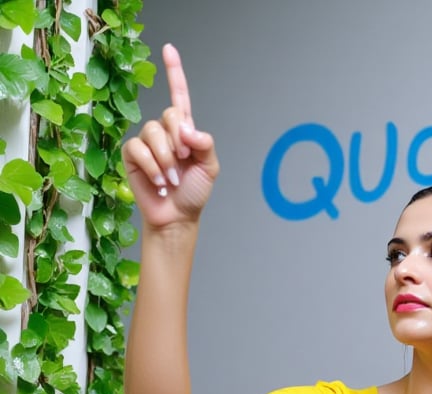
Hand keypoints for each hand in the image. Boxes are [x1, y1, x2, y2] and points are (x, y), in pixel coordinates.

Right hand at [121, 44, 218, 228]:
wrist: (177, 217)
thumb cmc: (193, 193)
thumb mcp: (209, 168)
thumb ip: (204, 144)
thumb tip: (186, 128)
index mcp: (184, 131)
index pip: (179, 96)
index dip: (174, 72)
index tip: (168, 49)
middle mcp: (164, 132)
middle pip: (169, 115)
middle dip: (179, 141)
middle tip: (183, 163)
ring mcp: (147, 142)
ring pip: (153, 132)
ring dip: (166, 160)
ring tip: (172, 179)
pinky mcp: (132, 154)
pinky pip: (139, 148)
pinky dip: (152, 167)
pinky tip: (159, 182)